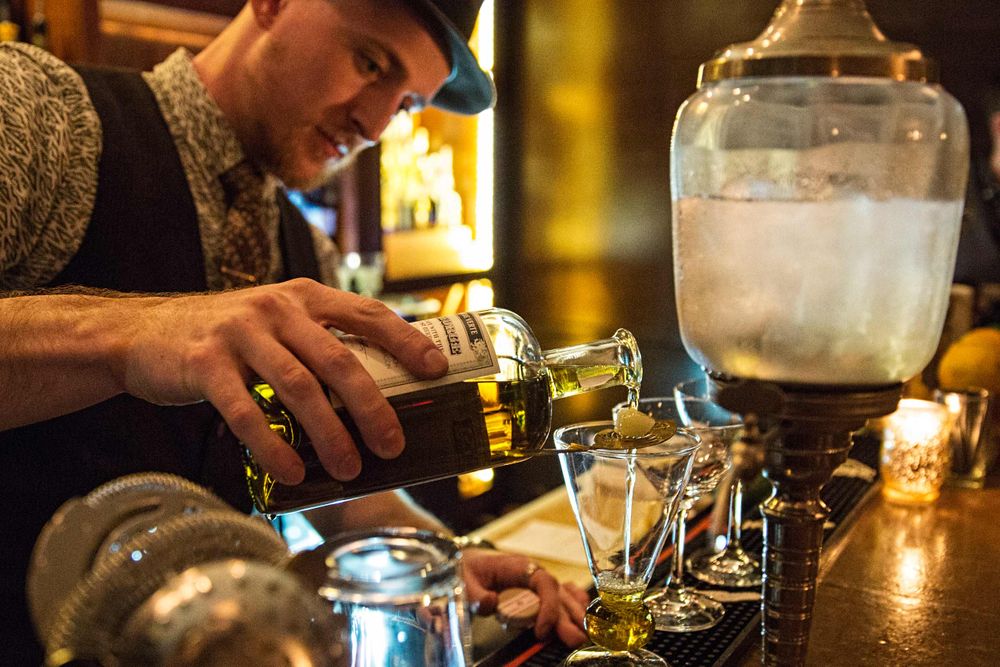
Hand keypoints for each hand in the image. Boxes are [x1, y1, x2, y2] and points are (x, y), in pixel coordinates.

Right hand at [118, 279, 446, 483]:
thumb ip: (319, 344)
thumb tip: (380, 396)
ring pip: (298, 386)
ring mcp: (239, 332)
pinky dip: (272, 445)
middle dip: (372, 406)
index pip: (367, 314)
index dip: (406, 341)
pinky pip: (244, 411)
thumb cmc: (230, 338)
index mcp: (305, 297)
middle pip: (339, 359)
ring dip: (329, 434)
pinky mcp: (204, 363)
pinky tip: (291, 472)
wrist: (144, 333)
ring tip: (349, 470)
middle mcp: (276, 307)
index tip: (437, 370)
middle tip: (393, 445)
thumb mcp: (278, 324)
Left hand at [460, 548, 589, 647]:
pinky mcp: (538, 590)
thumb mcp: (464, 580)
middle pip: (557, 593)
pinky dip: (574, 602)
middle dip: (567, 617)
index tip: (542, 630)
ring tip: (584, 634)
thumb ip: (475, 593)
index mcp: (518, 566)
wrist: (468, 563)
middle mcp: (533, 572)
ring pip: (563, 596)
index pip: (543, 582)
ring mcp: (538, 581)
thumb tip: (490, 603)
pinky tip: (582, 614)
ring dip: (574, 614)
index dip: (548, 606)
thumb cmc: (468, 569)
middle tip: (575, 639)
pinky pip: (562, 593)